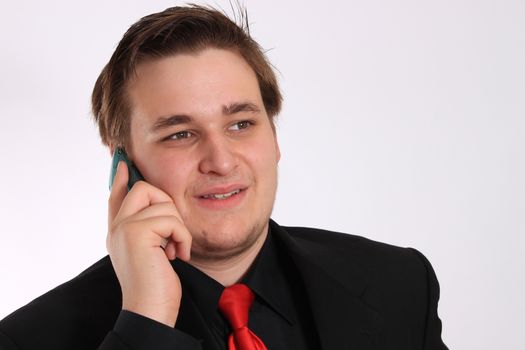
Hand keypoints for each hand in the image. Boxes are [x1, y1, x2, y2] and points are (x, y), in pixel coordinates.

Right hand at [107, 161, 191, 326]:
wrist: (150, 310)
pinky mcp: (136, 232)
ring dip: (179, 229)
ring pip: (164, 204)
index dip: (120, 177)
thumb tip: (159, 206)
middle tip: (171, 234)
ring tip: (173, 251)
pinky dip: (182, 237)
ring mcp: (124, 227)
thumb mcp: (153, 252)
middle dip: (167, 205)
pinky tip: (176, 256)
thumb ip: (151, 230)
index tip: (123, 162)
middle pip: (143, 188)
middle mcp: (117, 226)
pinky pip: (172, 219)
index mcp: (118, 231)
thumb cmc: (156, 286)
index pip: (116, 195)